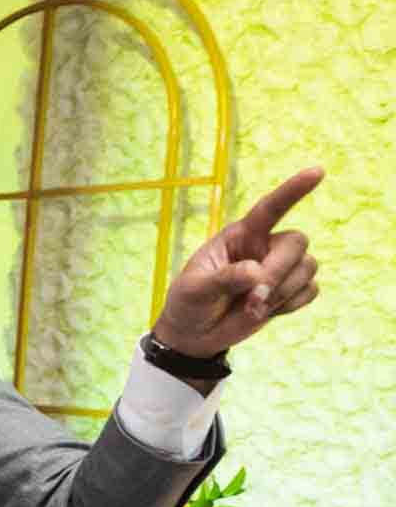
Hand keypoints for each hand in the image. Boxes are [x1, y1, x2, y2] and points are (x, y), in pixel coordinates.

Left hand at [153, 167, 322, 355]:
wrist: (194, 335)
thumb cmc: (189, 303)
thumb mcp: (195, 290)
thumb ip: (223, 279)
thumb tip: (256, 273)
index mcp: (240, 236)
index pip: (270, 208)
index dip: (293, 190)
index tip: (317, 172)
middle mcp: (264, 246)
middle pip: (297, 242)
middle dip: (278, 272)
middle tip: (252, 299)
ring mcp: (279, 269)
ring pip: (308, 267)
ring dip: (282, 293)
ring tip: (250, 309)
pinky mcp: (289, 291)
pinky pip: (311, 290)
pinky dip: (291, 305)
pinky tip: (266, 312)